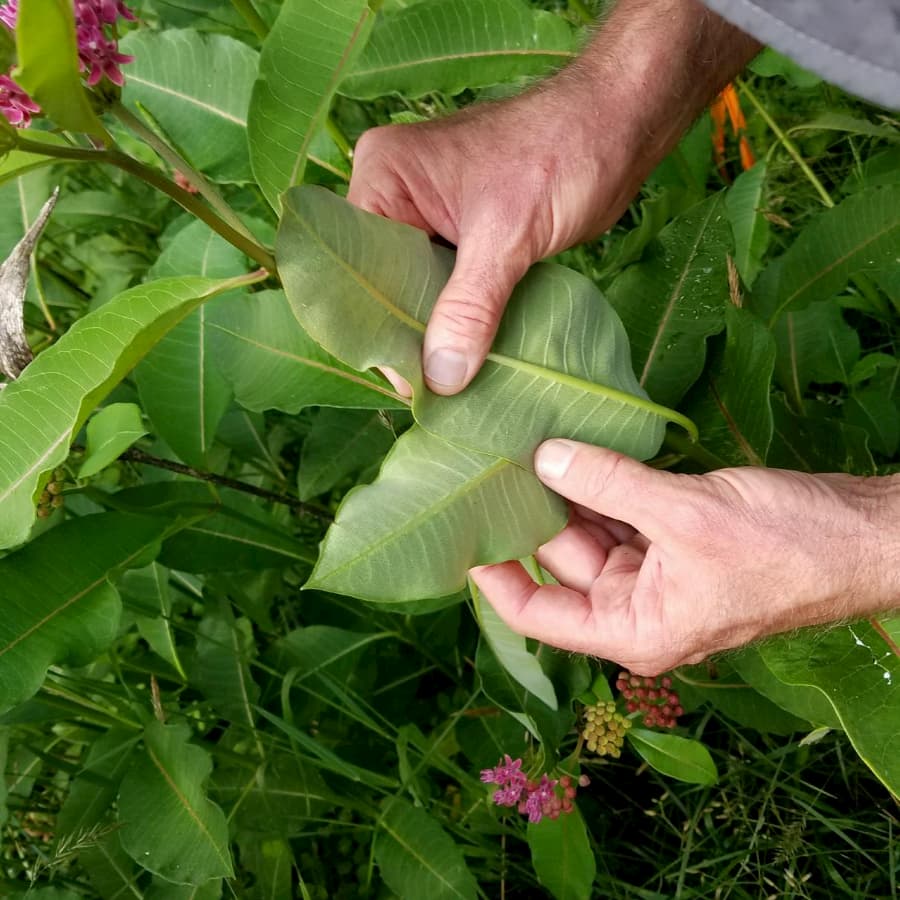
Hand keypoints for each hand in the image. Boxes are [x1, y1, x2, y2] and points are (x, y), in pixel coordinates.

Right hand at [348, 93, 639, 394]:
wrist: (619, 129)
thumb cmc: (561, 155)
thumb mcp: (507, 236)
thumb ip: (469, 308)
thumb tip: (441, 378)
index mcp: (385, 176)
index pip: (359, 264)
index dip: (378, 322)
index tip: (406, 379)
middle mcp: (397, 196)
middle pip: (385, 283)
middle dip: (407, 333)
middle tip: (426, 392)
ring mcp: (430, 218)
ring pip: (418, 292)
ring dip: (436, 333)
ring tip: (447, 385)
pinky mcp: (464, 238)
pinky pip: (449, 290)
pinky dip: (461, 321)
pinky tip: (470, 360)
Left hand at [471, 439, 899, 674]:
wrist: (863, 535)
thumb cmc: (787, 546)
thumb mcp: (687, 513)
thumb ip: (608, 484)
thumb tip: (543, 455)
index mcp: (632, 629)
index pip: (537, 612)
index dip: (492, 575)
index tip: (459, 527)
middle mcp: (634, 608)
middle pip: (560, 560)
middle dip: (529, 512)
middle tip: (485, 459)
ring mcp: (653, 572)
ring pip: (588, 530)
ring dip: (564, 491)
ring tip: (518, 441)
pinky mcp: (672, 539)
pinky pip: (620, 512)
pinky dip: (600, 484)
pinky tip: (571, 445)